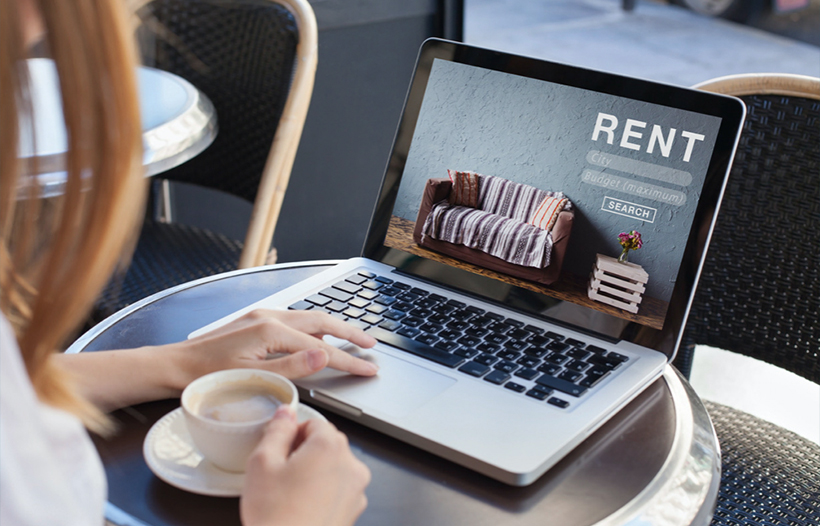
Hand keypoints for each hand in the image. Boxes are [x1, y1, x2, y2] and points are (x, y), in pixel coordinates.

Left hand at [171, 309, 377, 387]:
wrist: (174, 366)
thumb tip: (325, 354)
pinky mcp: (256, 321)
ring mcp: (262, 316)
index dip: (348, 359)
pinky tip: (317, 337)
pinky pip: (294, 321)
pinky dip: (313, 328)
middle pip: (321, 321)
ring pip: (309, 318)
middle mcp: (269, 317)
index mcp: (271, 330)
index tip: (369, 368)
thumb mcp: (253, 377)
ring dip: (333, 328)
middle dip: (349, 332)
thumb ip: (293, 367)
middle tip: (371, 345)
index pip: (322, 347)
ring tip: (352, 339)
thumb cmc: (207, 376)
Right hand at [241, 406, 370, 525]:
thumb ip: (276, 430)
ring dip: (314, 473)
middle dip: (303, 453)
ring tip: (288, 494)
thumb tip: (285, 413)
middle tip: (279, 474)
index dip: (292, 434)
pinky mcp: (353, 511)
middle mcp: (351, 465)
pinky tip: (300, 507)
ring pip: (332, 467)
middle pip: (326, 444)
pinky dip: (322, 493)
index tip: (278, 451)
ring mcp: (356, 490)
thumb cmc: (276, 516)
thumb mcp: (262, 462)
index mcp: (331, 446)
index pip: (314, 422)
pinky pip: (337, 490)